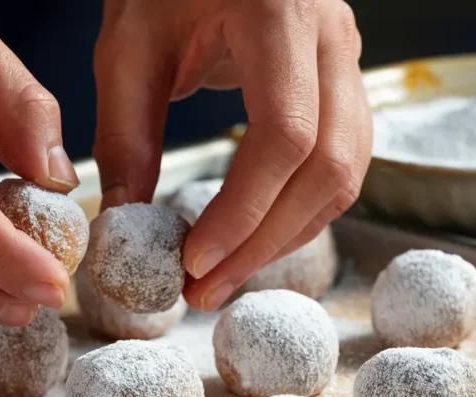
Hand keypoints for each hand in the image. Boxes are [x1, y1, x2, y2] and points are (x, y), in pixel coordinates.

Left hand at [93, 0, 371, 310]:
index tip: (195, 260)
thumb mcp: (129, 45)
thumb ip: (127, 133)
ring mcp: (348, 55)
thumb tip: (126, 222)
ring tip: (223, 275)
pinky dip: (299, 209)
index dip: (244, 210)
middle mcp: (333, 34)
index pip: (286, 135)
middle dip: (267, 241)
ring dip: (288, 235)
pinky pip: (341, 161)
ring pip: (347, 172)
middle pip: (331, 165)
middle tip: (205, 289)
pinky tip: (253, 236)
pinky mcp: (344, 79)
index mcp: (279, 13)